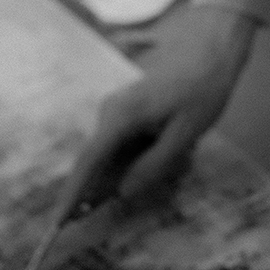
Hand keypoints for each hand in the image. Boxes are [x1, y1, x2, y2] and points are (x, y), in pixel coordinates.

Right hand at [55, 2, 259, 217]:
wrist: (211, 47)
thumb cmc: (202, 88)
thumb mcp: (184, 134)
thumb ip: (153, 166)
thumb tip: (121, 193)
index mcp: (121, 116)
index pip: (88, 161)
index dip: (72, 194)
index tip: (58, 222)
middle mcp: (110, 111)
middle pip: (97, 161)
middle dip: (104, 187)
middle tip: (125, 199)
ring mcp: (116, 109)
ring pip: (112, 154)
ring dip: (131, 168)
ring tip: (175, 153)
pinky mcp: (126, 110)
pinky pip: (123, 143)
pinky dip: (136, 156)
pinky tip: (169, 144)